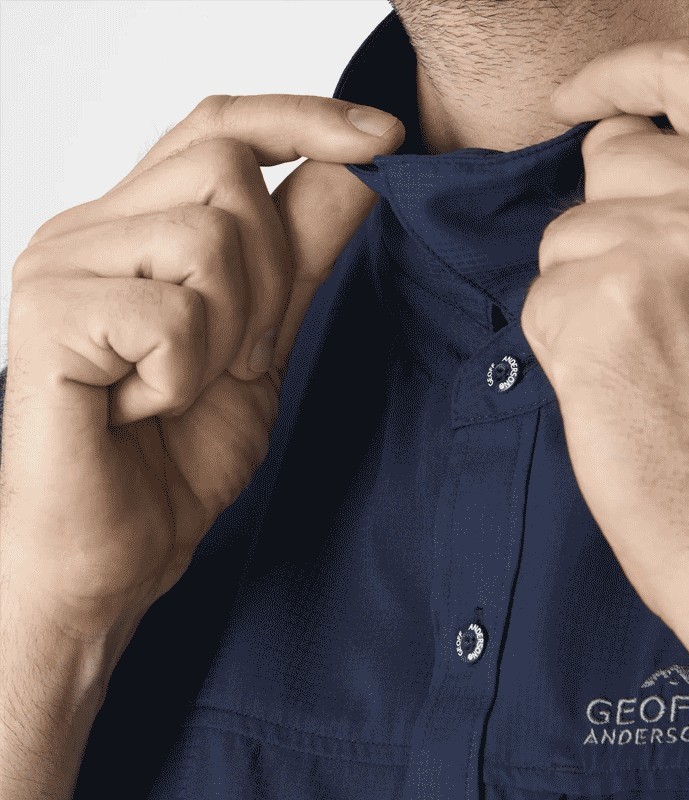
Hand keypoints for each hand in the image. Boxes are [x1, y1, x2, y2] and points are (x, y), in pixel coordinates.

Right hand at [0, 94, 403, 636]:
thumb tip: (362, 167)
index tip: (388, 135)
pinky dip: (184, 375)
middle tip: (236, 354)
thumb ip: (303, 249)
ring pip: (207, 236)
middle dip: (269, 272)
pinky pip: (173, 312)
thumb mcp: (265, 340)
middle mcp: (91, 227)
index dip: (306, 118)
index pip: (221, 126)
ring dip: (226, 332)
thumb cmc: (175, 454)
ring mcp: (62, 263)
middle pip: (226, 165)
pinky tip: (141, 408)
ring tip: (181, 386)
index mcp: (137, 226)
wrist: (115, 550)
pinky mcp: (48, 312)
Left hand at [521, 35, 688, 645]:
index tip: (574, 97)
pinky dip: (564, 346)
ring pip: (566, 238)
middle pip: (607, 163)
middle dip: (605, 227)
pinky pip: (542, 300)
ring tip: (646, 365)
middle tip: (646, 312)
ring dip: (585, 295)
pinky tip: (619, 392)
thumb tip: (635, 164)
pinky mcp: (601, 306)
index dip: (621, 74)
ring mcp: (669, 246)